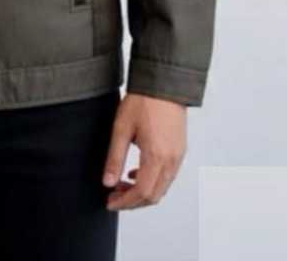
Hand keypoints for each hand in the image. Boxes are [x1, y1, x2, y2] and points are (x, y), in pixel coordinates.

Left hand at [101, 92, 187, 210]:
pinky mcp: (179, 150)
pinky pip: (167, 176)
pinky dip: (152, 181)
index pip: (142, 192)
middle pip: (154, 195)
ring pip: (161, 188)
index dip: (125, 202)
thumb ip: (114, 158)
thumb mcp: (121, 128)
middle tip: (113, 196)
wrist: (164, 83)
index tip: (110, 202)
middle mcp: (171, 160)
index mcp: (157, 156)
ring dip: (142, 192)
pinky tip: (136, 172)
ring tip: (121, 184)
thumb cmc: (143, 100)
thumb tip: (107, 182)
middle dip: (132, 201)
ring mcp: (178, 156)